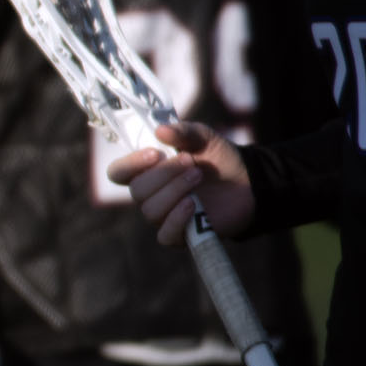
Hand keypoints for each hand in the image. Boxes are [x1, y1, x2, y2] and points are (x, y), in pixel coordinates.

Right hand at [107, 121, 254, 246]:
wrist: (248, 182)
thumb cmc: (218, 158)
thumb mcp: (204, 138)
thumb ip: (183, 132)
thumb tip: (160, 131)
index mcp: (147, 171)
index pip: (118, 173)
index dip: (130, 164)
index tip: (155, 153)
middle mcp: (150, 195)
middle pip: (137, 191)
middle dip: (164, 175)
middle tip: (190, 162)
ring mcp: (164, 216)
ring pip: (151, 211)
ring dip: (175, 191)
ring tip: (197, 177)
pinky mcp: (180, 235)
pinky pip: (165, 235)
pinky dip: (176, 219)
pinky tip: (193, 205)